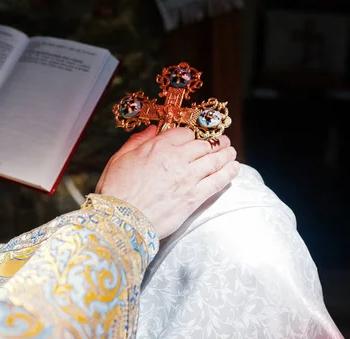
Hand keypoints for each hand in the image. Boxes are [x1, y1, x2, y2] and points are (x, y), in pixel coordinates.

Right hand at [96, 125, 239, 237]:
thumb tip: (150, 130)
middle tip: (221, 141)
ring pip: (214, 160)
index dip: (191, 134)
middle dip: (214, 142)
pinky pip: (217, 181)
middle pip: (203, 145)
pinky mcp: (194, 197)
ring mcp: (188, 178)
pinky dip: (228, 173)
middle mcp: (177, 160)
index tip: (195, 137)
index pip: (184, 133)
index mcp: (158, 147)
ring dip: (226, 154)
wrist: (121, 220)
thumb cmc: (116, 191)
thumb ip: (137, 141)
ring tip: (231, 151)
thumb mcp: (119, 159)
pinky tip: (234, 168)